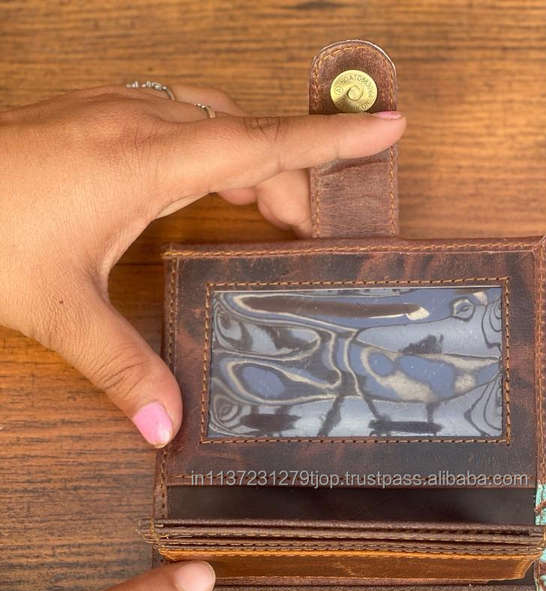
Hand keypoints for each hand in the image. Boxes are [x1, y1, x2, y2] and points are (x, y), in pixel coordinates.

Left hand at [0, 84, 404, 444]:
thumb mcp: (59, 307)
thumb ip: (121, 366)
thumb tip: (165, 424)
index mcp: (146, 162)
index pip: (262, 145)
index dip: (331, 140)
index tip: (388, 126)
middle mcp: (137, 123)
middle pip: (247, 135)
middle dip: (294, 178)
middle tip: (312, 233)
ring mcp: (113, 112)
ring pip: (213, 121)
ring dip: (252, 162)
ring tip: (270, 215)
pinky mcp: (93, 117)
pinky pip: (179, 117)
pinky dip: (213, 149)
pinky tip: (201, 186)